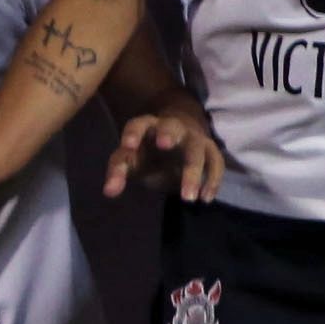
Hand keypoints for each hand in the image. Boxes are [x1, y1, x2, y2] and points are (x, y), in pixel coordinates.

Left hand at [105, 99, 226, 202]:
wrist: (177, 141)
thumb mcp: (130, 159)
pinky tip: (205, 199)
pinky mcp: (210, 151)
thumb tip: (109, 192)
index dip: (133, 133)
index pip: (138, 124)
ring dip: (193, 172)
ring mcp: (194, 138)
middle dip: (168, 133)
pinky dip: (212, 181)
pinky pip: (215, 164)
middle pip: (172, 127)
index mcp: (147, 125)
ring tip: (188, 198)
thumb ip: (118, 172)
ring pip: (197, 150)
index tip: (128, 145)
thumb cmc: (146, 151)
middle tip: (164, 144)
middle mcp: (172, 127)